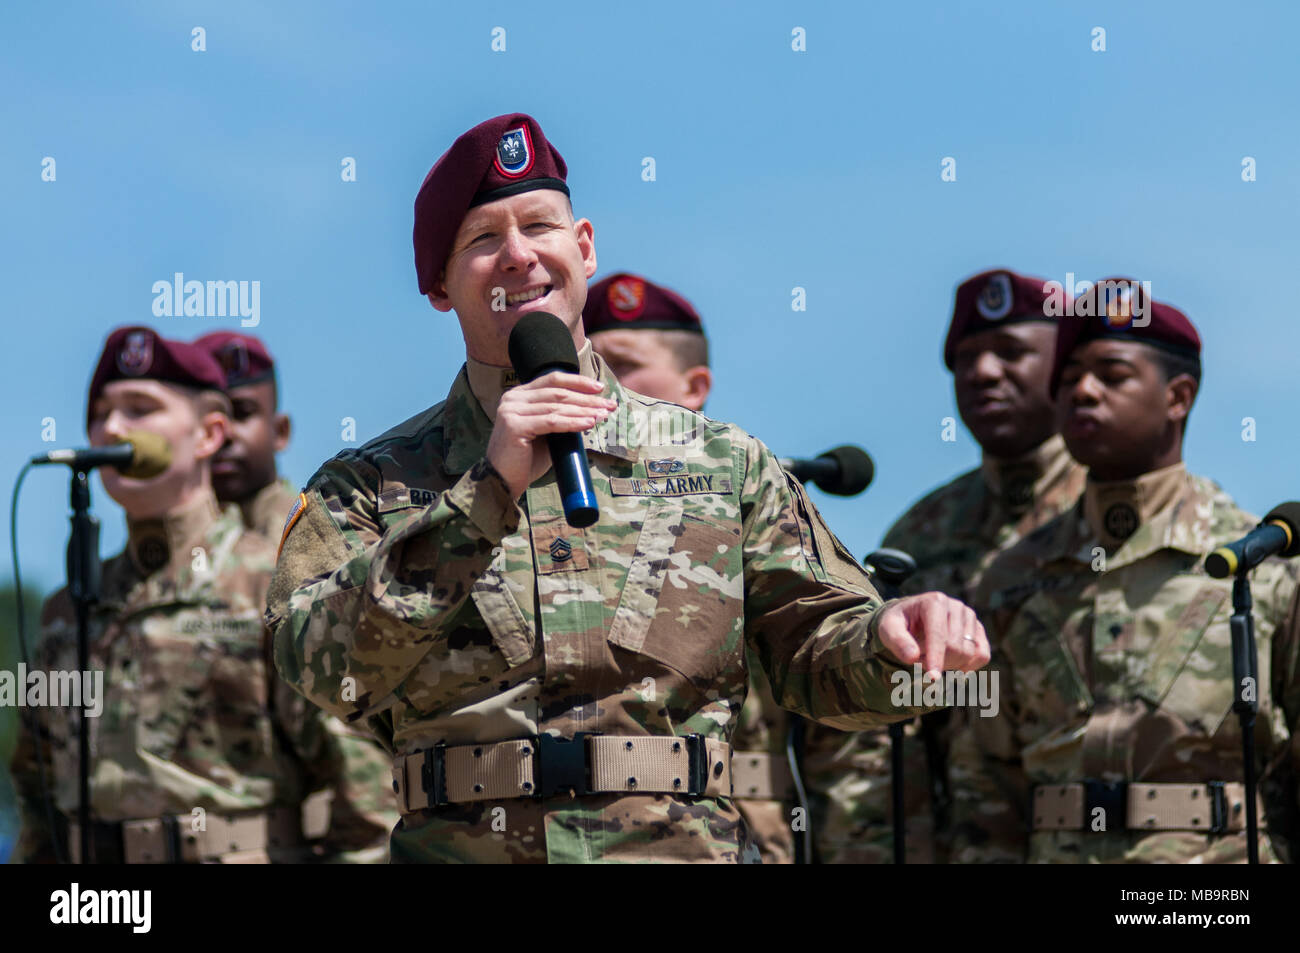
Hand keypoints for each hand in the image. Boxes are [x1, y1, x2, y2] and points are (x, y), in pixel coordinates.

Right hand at [485, 371, 615, 497]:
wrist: (502, 482)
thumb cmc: (525, 460)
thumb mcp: (545, 433)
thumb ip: (559, 419)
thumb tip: (591, 412)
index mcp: (519, 395)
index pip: (552, 380)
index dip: (578, 382)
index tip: (600, 388)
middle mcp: (513, 398)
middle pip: (558, 392)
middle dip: (587, 399)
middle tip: (609, 405)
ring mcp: (511, 411)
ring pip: (557, 406)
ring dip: (584, 411)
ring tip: (603, 415)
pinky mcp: (515, 426)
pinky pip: (552, 422)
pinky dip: (573, 422)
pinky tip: (589, 423)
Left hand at [876, 592, 988, 680]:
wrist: (910, 617)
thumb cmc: (898, 623)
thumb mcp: (888, 629)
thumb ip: (897, 642)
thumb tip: (912, 657)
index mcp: (934, 602)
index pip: (939, 635)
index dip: (936, 658)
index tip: (932, 678)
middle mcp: (956, 606)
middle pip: (955, 647)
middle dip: (936, 661)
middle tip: (919, 659)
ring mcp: (970, 617)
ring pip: (968, 653)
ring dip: (948, 664)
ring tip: (931, 655)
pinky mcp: (978, 629)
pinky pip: (982, 655)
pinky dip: (968, 666)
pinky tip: (953, 666)